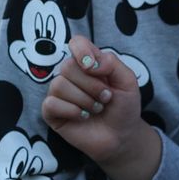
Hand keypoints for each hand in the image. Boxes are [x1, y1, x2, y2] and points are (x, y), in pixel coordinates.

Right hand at [43, 34, 159, 179]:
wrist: (122, 136)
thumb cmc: (123, 107)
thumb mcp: (127, 81)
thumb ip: (111, 63)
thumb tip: (88, 62)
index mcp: (88, 63)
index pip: (76, 43)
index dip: (82, 51)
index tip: (93, 66)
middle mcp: (71, 75)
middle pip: (67, 66)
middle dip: (92, 85)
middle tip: (106, 98)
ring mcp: (59, 94)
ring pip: (59, 85)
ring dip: (84, 100)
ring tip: (96, 109)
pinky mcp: (51, 112)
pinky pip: (51, 103)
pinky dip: (71, 111)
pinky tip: (83, 117)